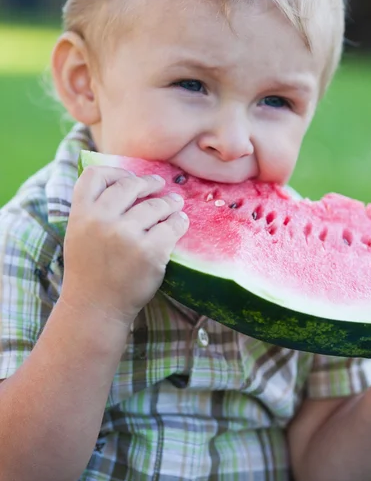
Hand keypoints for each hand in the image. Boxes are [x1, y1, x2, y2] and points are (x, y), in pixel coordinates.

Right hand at [61, 165, 188, 326]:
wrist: (96, 309)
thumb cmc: (90, 271)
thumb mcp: (80, 234)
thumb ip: (94, 209)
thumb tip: (126, 181)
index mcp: (81, 214)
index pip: (95, 174)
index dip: (116, 171)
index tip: (130, 178)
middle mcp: (102, 220)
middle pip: (131, 185)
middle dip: (149, 183)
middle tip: (159, 185)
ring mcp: (127, 236)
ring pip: (156, 205)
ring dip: (169, 202)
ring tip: (175, 203)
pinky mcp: (150, 252)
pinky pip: (173, 226)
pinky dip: (179, 222)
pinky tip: (180, 222)